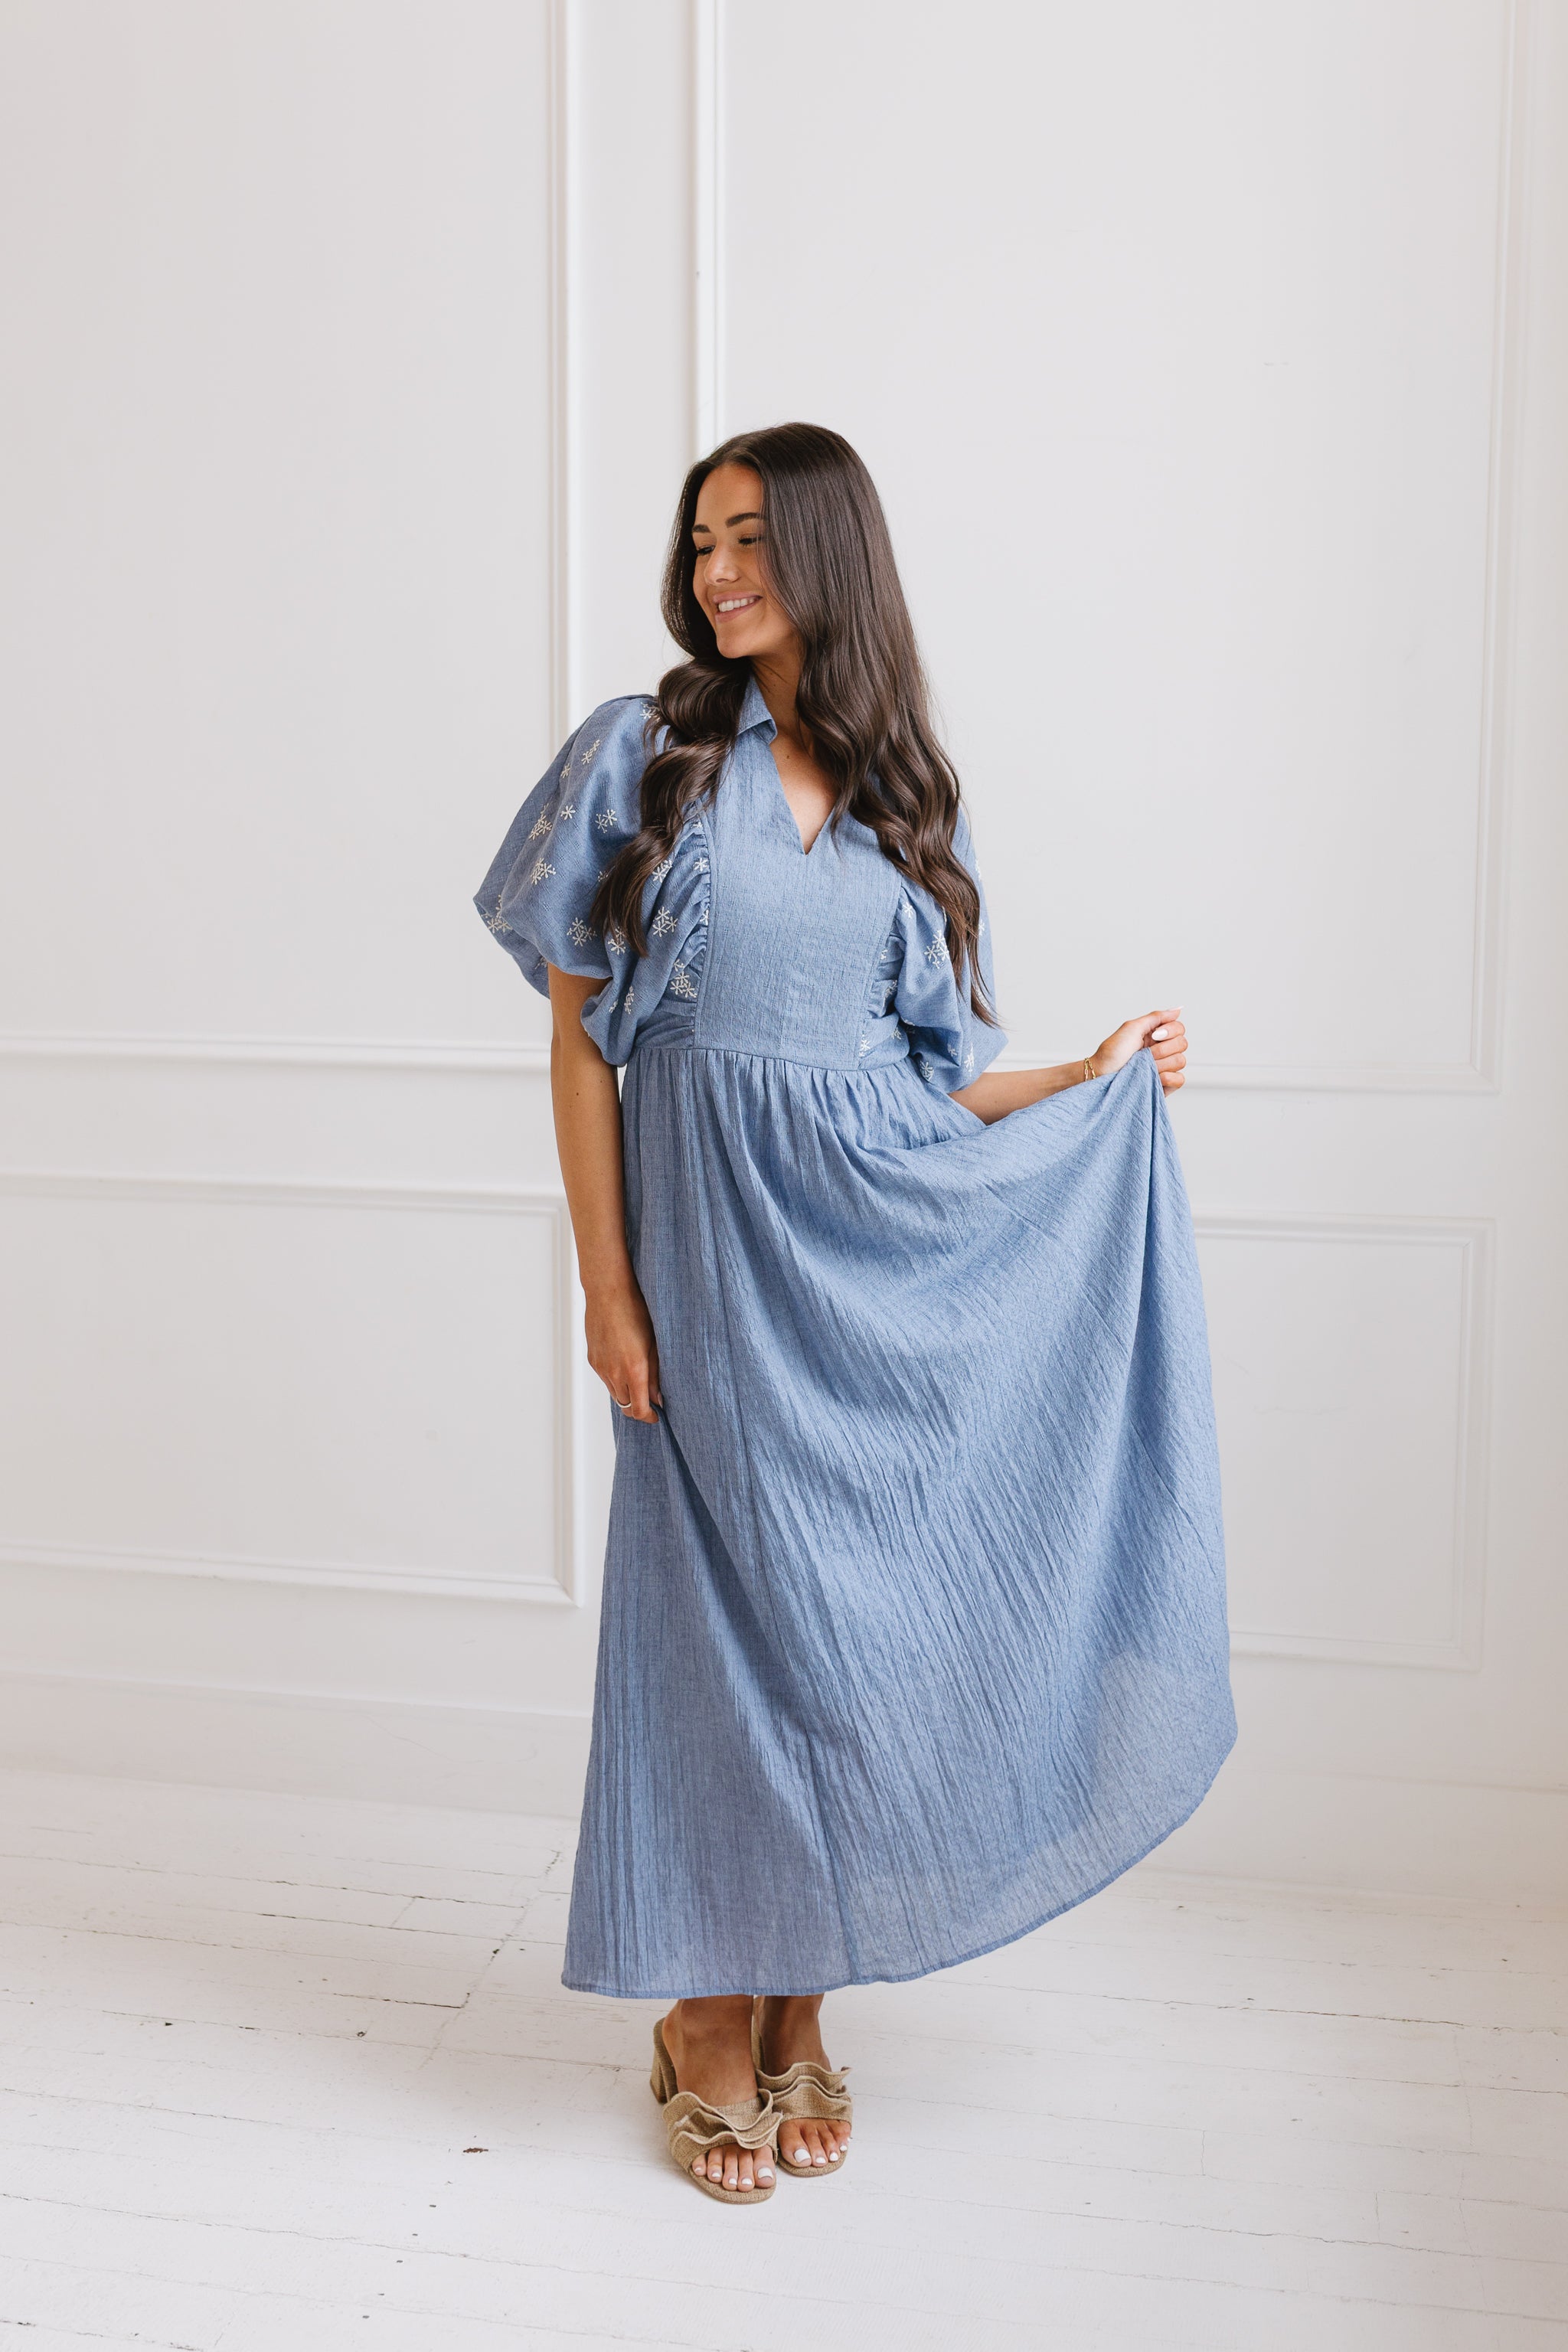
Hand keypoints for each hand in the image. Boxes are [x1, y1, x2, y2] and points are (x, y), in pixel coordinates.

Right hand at [585, 1278, 661, 1421]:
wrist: (608, 1293)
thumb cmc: (637, 1312)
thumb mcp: (655, 1343)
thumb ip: (656, 1373)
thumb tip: (659, 1397)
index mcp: (634, 1370)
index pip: (639, 1409)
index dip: (649, 1416)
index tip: (657, 1414)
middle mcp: (614, 1372)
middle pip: (625, 1406)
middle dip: (638, 1407)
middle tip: (651, 1400)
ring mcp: (601, 1367)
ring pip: (614, 1393)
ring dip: (627, 1393)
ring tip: (639, 1381)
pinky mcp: (592, 1359)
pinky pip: (605, 1379)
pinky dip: (616, 1380)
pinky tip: (625, 1364)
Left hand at [1091, 1008, 1187, 1093]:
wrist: (1102, 1075)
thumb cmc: (1111, 1053)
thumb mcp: (1131, 1028)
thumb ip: (1156, 1017)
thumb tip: (1178, 1009)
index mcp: (1156, 1036)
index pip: (1179, 1028)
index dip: (1170, 1031)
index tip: (1153, 1036)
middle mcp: (1163, 1051)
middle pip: (1182, 1044)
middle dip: (1161, 1049)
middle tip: (1144, 1053)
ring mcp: (1164, 1068)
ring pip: (1180, 1061)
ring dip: (1160, 1063)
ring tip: (1143, 1067)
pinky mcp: (1164, 1085)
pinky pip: (1180, 1079)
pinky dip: (1167, 1078)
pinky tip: (1153, 1077)